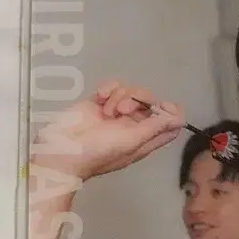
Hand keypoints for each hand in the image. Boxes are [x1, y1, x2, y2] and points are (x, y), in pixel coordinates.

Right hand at [30, 80, 183, 181]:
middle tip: (122, 111)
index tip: (161, 107)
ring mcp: (115, 114)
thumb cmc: (97, 152)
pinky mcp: (98, 103)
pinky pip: (112, 87)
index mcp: (145, 139)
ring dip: (119, 96)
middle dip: (138, 99)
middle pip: (151, 102)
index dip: (171, 113)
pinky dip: (107, 88)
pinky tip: (98, 97)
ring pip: (131, 92)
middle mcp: (133, 126)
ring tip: (105, 111)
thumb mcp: (130, 142)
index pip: (170, 124)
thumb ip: (154, 128)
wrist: (60, 151)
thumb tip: (179, 119)